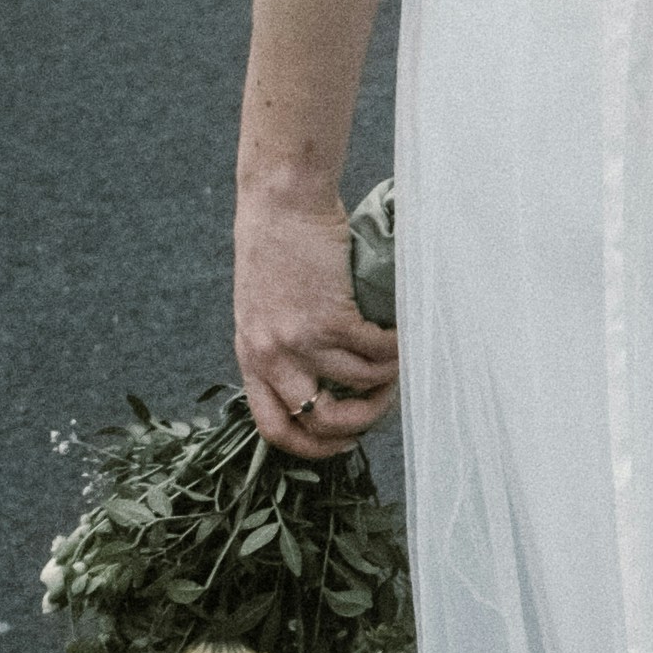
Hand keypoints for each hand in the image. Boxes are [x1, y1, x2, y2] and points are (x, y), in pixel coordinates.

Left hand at [235, 179, 399, 451]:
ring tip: (397, 357)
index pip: (273, 428)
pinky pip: (376, 351)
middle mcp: (272, 356)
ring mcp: (301, 340)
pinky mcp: (331, 318)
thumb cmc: (277, 248)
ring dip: (387, 377)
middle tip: (381, 404)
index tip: (342, 442)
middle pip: (320, 422)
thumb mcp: (265, 309)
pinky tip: (400, 332)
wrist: (282, 204)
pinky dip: (396, 347)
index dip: (312, 448)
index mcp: (253, 357)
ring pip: (359, 384)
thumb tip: (331, 382)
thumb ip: (285, 346)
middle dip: (359, 423)